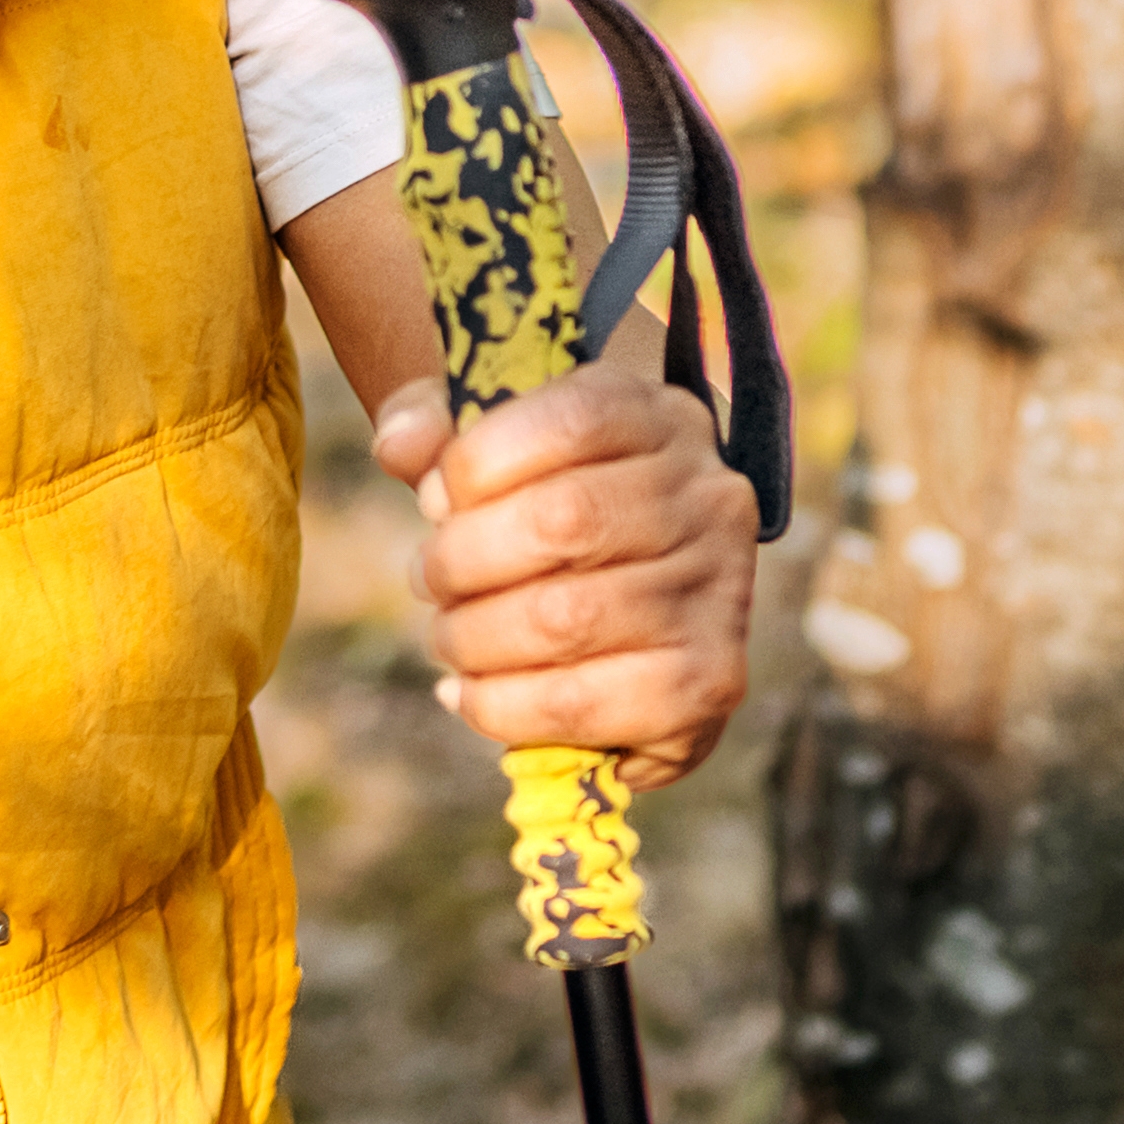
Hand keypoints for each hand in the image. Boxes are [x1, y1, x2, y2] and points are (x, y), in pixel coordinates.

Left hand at [383, 356, 755, 784]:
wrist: (628, 613)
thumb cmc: (544, 516)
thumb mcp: (491, 448)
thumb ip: (433, 428)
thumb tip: (401, 447)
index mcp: (662, 419)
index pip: (574, 419)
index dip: (479, 462)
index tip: (436, 500)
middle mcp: (711, 498)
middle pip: (563, 521)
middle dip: (462, 560)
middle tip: (429, 580)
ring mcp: (722, 593)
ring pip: (564, 618)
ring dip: (472, 637)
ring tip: (450, 637)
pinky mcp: (709, 683)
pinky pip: (579, 703)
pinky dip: (500, 705)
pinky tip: (471, 693)